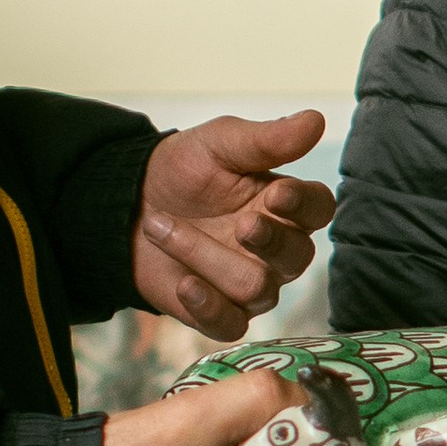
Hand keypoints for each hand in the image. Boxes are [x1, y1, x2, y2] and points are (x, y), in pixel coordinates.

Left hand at [133, 111, 335, 339]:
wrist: (128, 203)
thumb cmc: (184, 169)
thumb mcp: (220, 144)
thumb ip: (267, 140)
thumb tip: (316, 120)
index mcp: (285, 203)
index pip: (318, 209)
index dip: (303, 205)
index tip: (276, 193)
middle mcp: (277, 248)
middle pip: (296, 258)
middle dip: (268, 241)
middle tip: (239, 223)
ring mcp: (252, 284)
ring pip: (255, 288)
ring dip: (204, 256)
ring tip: (161, 226)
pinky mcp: (222, 312)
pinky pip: (231, 325)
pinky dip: (207, 306)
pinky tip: (184, 283)